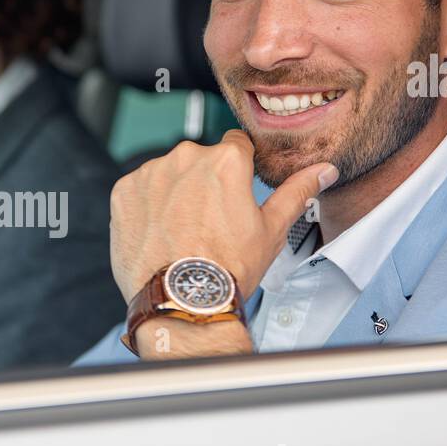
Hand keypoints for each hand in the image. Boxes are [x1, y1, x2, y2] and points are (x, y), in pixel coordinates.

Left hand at [110, 131, 337, 356]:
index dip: (238, 169)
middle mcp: (185, 158)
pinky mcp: (123, 191)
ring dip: (174, 193)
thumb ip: (297, 191)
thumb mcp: (271, 230)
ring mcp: (150, 173)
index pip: (235, 145)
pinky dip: (146, 206)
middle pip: (199, 161)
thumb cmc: (227, 268)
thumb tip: (324, 171)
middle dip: (204, 184)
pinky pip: (138, 189)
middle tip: (209, 222)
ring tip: (183, 232)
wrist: (181, 300)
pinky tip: (159, 233)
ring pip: (168, 174)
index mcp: (225, 161)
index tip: (233, 192)